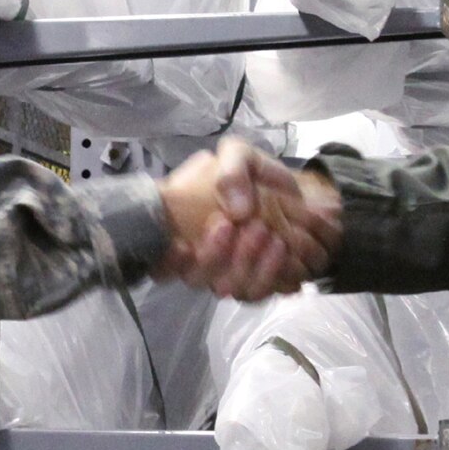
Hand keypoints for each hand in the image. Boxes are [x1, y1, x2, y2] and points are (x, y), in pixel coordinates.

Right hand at [156, 138, 340, 298]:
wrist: (287, 191)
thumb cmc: (250, 174)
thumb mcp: (239, 156)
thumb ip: (231, 173)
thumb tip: (237, 209)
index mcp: (181, 228)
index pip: (161, 259)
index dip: (167, 260)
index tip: (183, 244)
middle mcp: (200, 259)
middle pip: (195, 278)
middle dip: (212, 256)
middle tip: (232, 225)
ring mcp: (227, 274)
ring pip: (227, 288)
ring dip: (245, 265)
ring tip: (269, 235)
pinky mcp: (255, 283)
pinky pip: (257, 293)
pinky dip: (270, 274)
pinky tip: (281, 250)